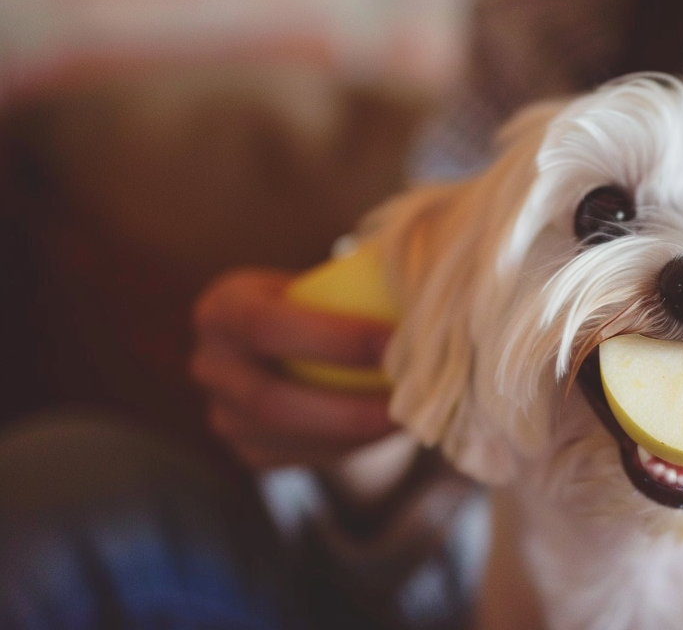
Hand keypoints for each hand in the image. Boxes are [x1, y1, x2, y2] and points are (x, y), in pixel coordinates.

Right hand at [191, 268, 397, 469]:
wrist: (299, 343)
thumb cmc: (331, 298)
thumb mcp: (332, 276)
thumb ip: (365, 275)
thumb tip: (425, 271)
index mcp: (223, 307)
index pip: (265, 325)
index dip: (333, 339)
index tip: (396, 340)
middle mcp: (210, 364)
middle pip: (269, 400)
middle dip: (347, 404)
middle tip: (409, 395)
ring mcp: (223, 414)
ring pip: (286, 438)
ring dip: (354, 433)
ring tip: (410, 416)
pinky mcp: (249, 451)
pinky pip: (302, 458)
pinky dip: (352, 447)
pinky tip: (392, 429)